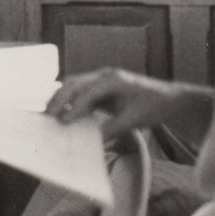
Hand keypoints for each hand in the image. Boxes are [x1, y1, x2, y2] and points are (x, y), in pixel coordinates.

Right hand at [45, 67, 177, 140]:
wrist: (167, 98)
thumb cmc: (153, 106)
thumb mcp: (135, 120)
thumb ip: (114, 128)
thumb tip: (94, 139)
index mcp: (114, 80)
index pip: (88, 92)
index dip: (74, 107)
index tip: (64, 122)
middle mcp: (104, 75)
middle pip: (75, 82)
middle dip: (59, 98)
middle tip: (47, 116)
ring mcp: (101, 79)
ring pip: (74, 84)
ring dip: (61, 97)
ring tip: (49, 115)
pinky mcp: (100, 87)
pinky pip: (80, 91)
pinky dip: (69, 100)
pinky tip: (63, 114)